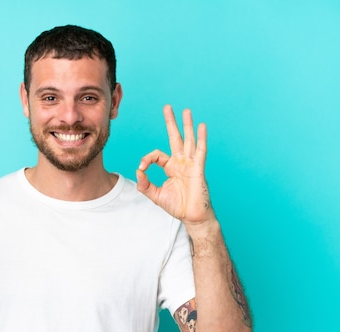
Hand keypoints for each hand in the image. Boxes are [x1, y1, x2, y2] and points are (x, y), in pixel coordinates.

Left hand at [136, 105, 213, 224]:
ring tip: (186, 111)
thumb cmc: (177, 206)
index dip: (147, 159)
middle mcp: (181, 162)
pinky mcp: (198, 168)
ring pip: (188, 140)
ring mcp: (190, 164)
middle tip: (167, 108)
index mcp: (171, 167)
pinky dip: (201, 138)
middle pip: (175, 138)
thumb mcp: (155, 195)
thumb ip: (145, 184)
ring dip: (187, 125)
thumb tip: (138, 172)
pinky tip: (202, 126)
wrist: (192, 216)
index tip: (142, 168)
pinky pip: (200, 150)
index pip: (157, 155)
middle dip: (171, 123)